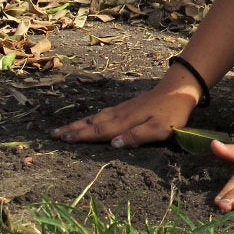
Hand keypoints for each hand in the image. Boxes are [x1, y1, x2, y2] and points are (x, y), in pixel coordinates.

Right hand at [50, 87, 196, 148]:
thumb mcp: (160, 129)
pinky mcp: (129, 105)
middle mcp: (120, 114)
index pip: (99, 132)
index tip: (62, 140)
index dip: (81, 137)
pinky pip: (105, 113)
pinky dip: (92, 117)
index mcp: (125, 122)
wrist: (180, 88)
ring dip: (80, 123)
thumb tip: (113, 145)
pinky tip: (90, 119)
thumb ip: (137, 137)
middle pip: (93, 123)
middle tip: (53, 135)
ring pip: (97, 117)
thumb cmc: (172, 113)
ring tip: (65, 129)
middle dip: (73, 130)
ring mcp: (124, 108)